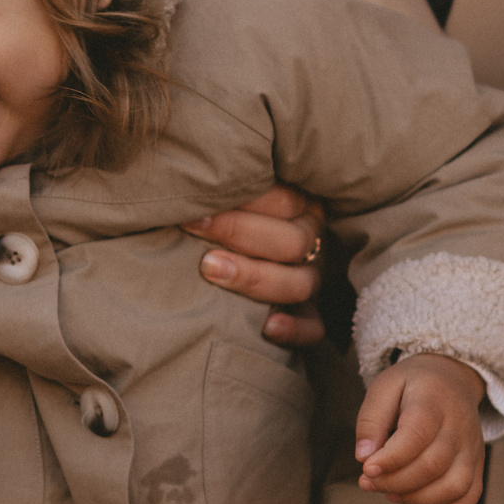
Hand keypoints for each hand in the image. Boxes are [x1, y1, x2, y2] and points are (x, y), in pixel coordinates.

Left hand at [185, 183, 328, 348]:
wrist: (243, 250)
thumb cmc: (226, 212)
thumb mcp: (235, 192)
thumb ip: (225, 184)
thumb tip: (189, 174)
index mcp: (300, 204)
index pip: (285, 200)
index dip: (244, 197)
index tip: (198, 198)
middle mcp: (311, 240)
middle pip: (291, 241)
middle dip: (239, 232)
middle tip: (194, 225)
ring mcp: (312, 278)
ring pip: (299, 283)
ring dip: (254, 277)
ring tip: (210, 269)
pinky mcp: (310, 315)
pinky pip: (314, 328)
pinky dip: (295, 329)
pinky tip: (267, 328)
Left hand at [353, 353, 486, 503]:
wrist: (452, 378)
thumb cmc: (413, 385)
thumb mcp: (385, 386)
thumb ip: (371, 420)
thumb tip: (364, 457)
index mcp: (433, 400)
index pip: (417, 434)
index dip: (391, 458)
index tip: (367, 469)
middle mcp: (459, 426)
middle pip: (433, 465)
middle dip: (395, 482)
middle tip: (368, 482)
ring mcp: (472, 447)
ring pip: (454, 486)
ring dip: (418, 499)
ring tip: (390, 494)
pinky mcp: (477, 465)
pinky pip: (469, 497)